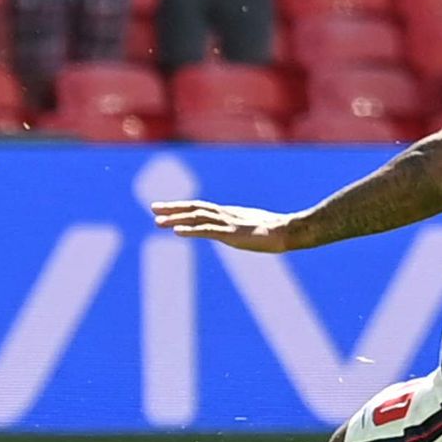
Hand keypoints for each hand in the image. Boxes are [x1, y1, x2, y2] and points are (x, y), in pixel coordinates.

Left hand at [146, 198, 302, 251]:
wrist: (289, 230)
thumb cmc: (276, 230)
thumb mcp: (254, 227)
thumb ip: (242, 227)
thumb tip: (238, 232)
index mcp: (229, 213)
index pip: (201, 207)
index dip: (182, 207)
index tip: (165, 208)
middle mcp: (225, 214)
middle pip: (194, 208)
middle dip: (173, 208)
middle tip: (153, 208)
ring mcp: (228, 223)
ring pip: (196, 218)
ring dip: (175, 219)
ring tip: (157, 222)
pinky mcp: (232, 234)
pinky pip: (207, 231)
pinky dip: (190, 230)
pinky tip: (176, 232)